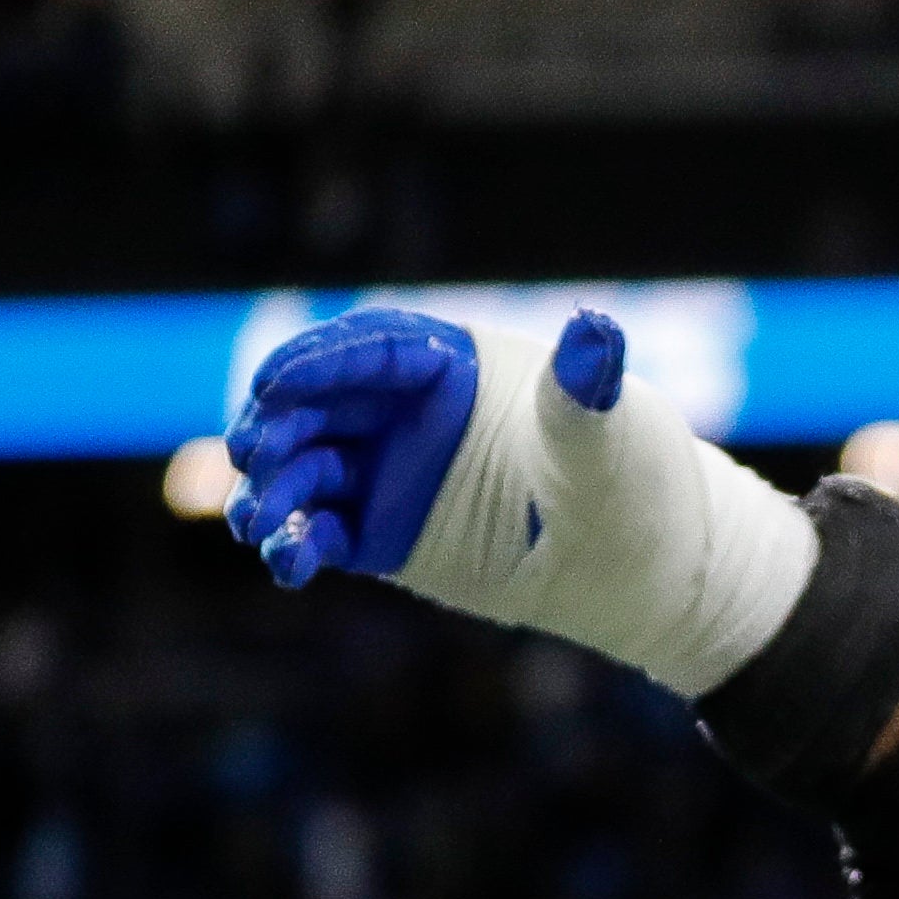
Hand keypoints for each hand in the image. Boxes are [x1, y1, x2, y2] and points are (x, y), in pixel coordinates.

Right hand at [220, 304, 814, 696]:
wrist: (646, 570)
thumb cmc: (635, 486)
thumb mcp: (604, 441)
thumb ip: (583, 392)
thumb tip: (595, 328)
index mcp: (453, 364)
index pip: (368, 349)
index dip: (316, 363)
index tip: (275, 383)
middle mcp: (408, 410)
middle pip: (315, 405)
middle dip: (275, 426)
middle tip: (252, 454)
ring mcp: (389, 470)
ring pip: (304, 469)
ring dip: (272, 491)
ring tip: (260, 525)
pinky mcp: (383, 530)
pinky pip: (321, 531)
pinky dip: (296, 545)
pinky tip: (288, 564)